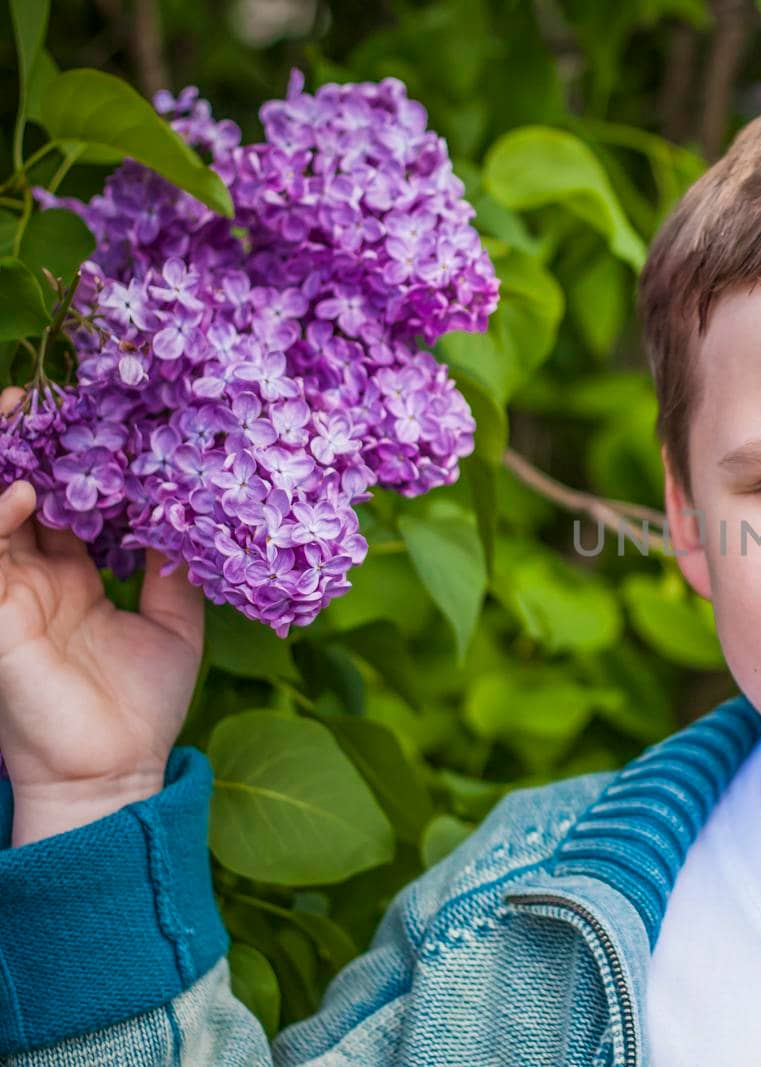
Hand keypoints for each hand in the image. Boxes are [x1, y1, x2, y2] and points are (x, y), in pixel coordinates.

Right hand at [0, 386, 203, 844]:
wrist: (115, 773)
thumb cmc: (141, 707)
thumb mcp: (176, 627)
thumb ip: (176, 574)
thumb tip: (194, 520)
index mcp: (70, 577)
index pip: (58, 502)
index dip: (68, 459)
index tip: (90, 416)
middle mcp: (32, 578)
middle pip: (14, 492)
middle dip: (20, 445)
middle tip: (32, 396)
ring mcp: (7, 594)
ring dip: (4, 467)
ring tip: (20, 418)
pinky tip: (24, 493)